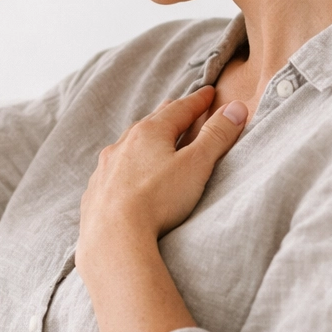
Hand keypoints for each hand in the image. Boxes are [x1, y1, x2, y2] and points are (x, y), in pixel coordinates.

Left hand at [78, 87, 248, 248]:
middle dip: (170, 115)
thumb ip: (216, 136)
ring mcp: (106, 167)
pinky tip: (126, 175)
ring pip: (128, 145)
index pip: (180, 109)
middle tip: (182, 109)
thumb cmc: (158, 200)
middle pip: (151, 122)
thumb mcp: (196, 166)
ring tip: (153, 140)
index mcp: (149, 132)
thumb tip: (236, 109)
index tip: (208, 93)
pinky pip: (113, 170)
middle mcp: (123, 144)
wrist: (113, 238)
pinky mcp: (96, 191)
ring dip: (144, 139)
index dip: (198, 101)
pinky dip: (125, 166)